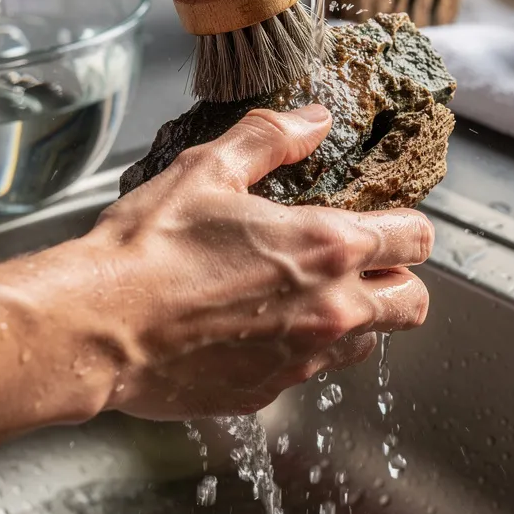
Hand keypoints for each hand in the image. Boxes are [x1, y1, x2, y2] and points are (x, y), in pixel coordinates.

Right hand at [74, 104, 432, 419]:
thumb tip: (314, 120)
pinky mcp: (268, 393)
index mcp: (327, 247)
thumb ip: (271, 137)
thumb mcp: (208, 170)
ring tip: (308, 294)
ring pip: (368, 343)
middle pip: (413, 304)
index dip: (410, 228)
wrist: (97, 325)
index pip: (416, 241)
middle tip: (363, 265)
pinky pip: (310, 372)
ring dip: (355, 318)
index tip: (390, 224)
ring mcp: (302, 358)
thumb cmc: (149, 247)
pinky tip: (259, 327)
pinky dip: (301, 349)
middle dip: (399, 281)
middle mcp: (330, 309)